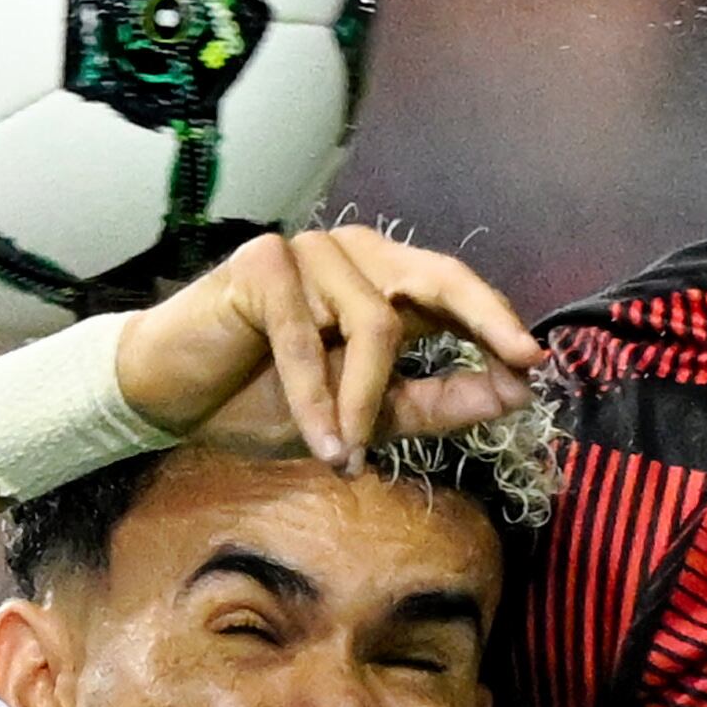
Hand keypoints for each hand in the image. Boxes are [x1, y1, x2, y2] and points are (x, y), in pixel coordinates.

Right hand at [115, 226, 540, 465]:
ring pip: (373, 325)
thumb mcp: (365, 415)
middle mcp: (354, 255)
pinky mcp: (264, 262)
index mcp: (382, 281)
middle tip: (518, 368)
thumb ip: (436, 402)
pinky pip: (307, 336)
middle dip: (484, 321)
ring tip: (347, 454)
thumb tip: (514, 392)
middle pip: (436, 277)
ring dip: (364, 403)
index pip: (455, 289)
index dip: (497, 321)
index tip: (536, 363)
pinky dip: (316, 400)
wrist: (170, 399)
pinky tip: (322, 444)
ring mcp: (309, 251)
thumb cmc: (262, 400)